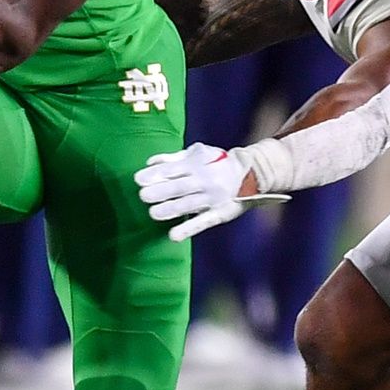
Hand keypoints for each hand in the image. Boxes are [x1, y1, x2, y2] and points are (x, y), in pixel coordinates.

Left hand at [135, 142, 288, 241]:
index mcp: (198, 164)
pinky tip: (173, 235)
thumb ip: (174, 158)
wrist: (251, 173)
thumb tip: (150, 162)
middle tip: (143, 195)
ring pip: (189, 205)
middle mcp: (204, 181)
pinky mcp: (219, 213)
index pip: (173, 169)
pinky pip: (203, 221)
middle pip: (180, 187)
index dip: (156, 174)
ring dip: (171, 209)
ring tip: (153, 214)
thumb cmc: (218, 162)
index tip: (138, 180)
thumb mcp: (199, 153)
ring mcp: (212, 198)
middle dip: (161, 191)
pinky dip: (188, 229)